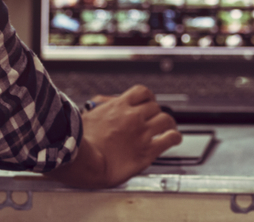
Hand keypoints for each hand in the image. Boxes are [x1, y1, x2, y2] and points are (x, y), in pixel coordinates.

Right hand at [45, 85, 181, 188]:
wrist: (81, 161)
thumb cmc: (78, 141)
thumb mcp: (86, 114)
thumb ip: (99, 106)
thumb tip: (103, 101)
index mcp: (119, 106)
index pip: (142, 92)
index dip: (148, 98)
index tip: (147, 104)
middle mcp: (134, 116)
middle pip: (155, 107)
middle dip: (155, 113)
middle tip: (154, 121)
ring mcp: (142, 133)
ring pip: (166, 120)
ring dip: (168, 124)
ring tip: (168, 129)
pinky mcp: (147, 150)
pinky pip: (170, 139)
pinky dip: (175, 137)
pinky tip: (174, 139)